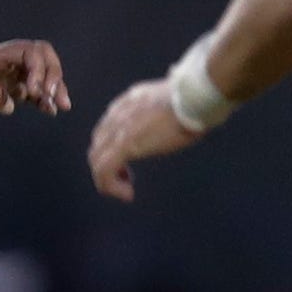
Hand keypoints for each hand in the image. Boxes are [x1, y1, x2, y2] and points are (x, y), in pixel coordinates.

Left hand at [0, 39, 69, 129]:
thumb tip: (11, 103)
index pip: (30, 52)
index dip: (40, 69)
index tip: (34, 91)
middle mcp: (2, 64)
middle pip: (41, 58)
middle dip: (52, 75)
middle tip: (52, 98)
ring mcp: (2, 78)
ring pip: (38, 76)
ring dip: (52, 87)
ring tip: (60, 107)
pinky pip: (28, 92)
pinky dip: (41, 99)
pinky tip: (49, 111)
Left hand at [88, 78, 201, 199]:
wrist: (194, 97)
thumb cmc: (194, 100)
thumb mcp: (170, 105)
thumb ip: (163, 112)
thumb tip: (179, 121)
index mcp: (128, 102)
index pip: (106, 128)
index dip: (112, 149)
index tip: (129, 162)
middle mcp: (117, 113)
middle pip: (98, 145)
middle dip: (108, 166)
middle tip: (127, 180)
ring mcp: (118, 129)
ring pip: (97, 160)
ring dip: (108, 180)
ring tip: (126, 191)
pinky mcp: (124, 144)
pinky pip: (105, 170)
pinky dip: (111, 186)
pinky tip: (128, 194)